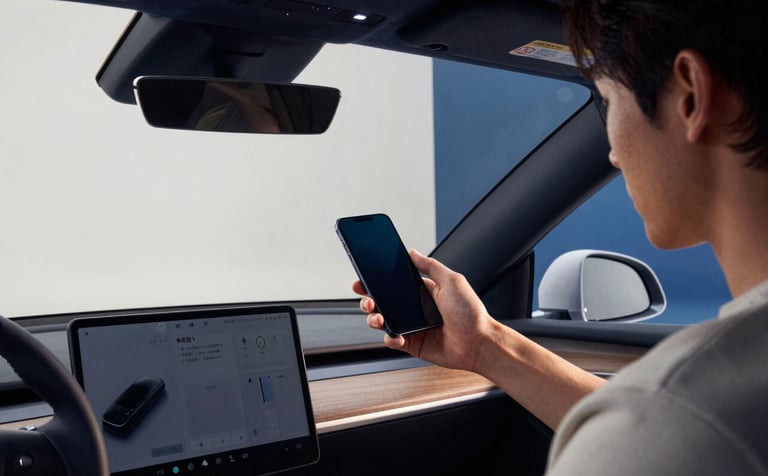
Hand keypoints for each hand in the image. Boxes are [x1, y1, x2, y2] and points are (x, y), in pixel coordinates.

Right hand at [353, 249, 498, 372]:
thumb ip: (430, 266)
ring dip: (374, 318)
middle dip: (369, 300)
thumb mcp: (452, 280)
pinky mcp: (412, 344)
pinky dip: (390, 338)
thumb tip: (413, 252)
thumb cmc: (471, 312)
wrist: (479, 343)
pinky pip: (393, 340)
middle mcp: (414, 309)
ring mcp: (412, 327)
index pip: (393, 284)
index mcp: (422, 291)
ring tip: (379, 317)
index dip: (376, 281)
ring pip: (383, 321)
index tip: (364, 278)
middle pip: (383, 302)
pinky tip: (396, 335)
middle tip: (368, 299)